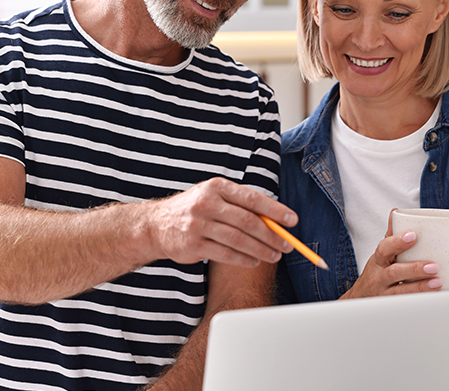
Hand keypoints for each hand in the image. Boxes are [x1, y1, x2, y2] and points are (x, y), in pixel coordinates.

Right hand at [148, 177, 297, 268]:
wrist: (155, 225)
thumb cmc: (194, 210)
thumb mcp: (213, 197)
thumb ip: (240, 205)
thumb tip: (275, 220)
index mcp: (216, 187)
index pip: (252, 198)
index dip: (275, 210)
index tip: (292, 221)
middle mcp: (207, 203)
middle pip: (247, 221)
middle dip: (271, 235)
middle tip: (287, 245)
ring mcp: (198, 224)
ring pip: (238, 239)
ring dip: (261, 250)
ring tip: (275, 256)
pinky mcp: (193, 245)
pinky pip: (226, 254)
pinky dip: (244, 259)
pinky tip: (254, 261)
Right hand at [342, 209, 442, 298]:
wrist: (360, 299)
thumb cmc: (376, 273)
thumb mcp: (380, 255)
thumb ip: (390, 236)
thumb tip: (395, 212)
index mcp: (379, 260)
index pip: (384, 248)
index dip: (397, 242)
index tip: (413, 235)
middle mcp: (379, 277)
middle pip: (394, 272)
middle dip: (414, 269)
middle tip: (434, 265)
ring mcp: (385, 294)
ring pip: (401, 291)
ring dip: (420, 287)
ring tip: (437, 282)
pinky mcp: (392, 306)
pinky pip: (406, 304)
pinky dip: (420, 301)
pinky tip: (434, 297)